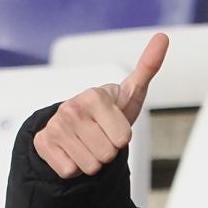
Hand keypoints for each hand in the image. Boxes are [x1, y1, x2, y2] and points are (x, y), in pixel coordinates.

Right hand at [31, 32, 168, 177]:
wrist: (72, 126)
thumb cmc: (107, 111)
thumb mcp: (130, 92)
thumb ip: (147, 67)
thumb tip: (163, 36)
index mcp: (95, 95)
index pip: (123, 139)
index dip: (121, 138)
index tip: (112, 126)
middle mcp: (72, 108)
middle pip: (107, 155)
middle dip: (106, 151)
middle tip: (99, 136)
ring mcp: (55, 126)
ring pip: (90, 166)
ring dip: (91, 160)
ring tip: (86, 144)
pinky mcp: (43, 143)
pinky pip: (70, 171)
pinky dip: (73, 167)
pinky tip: (71, 150)